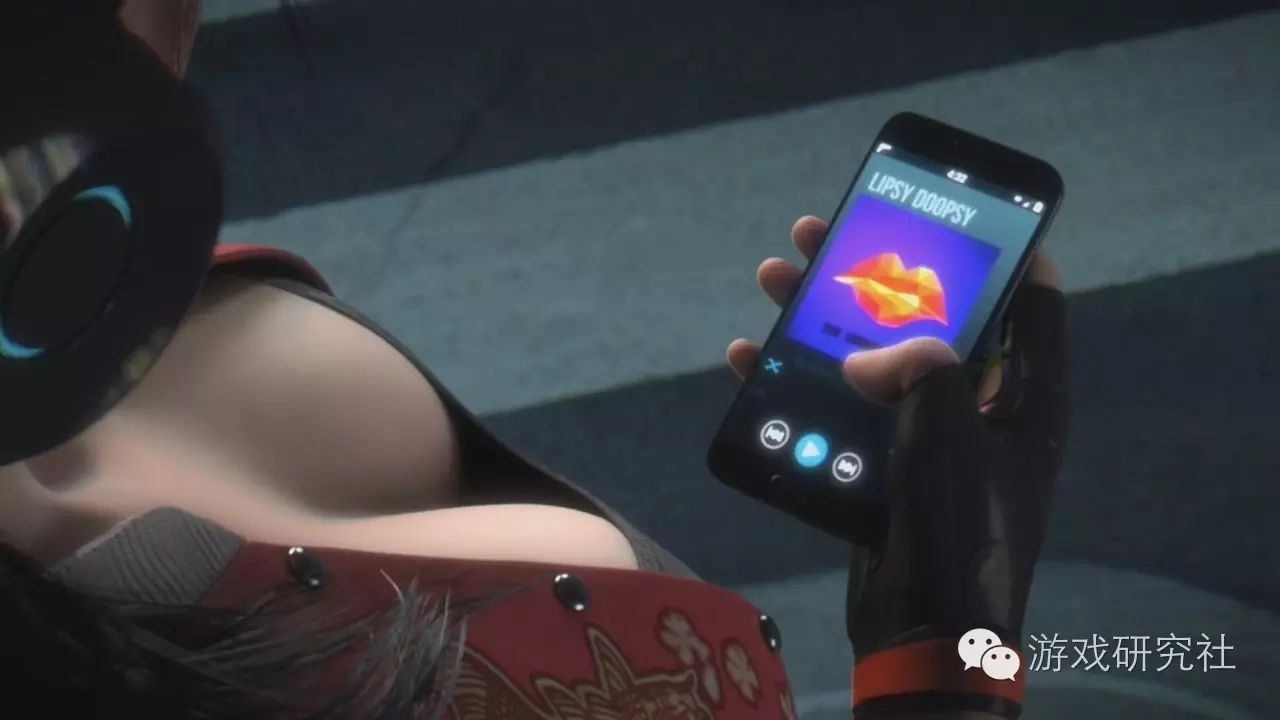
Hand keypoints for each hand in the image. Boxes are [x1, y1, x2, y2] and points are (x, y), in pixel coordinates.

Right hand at [728, 216, 1067, 717]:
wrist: (926, 633)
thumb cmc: (957, 527)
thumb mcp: (949, 429)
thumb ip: (921, 367)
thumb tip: (870, 359)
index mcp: (1025, 397)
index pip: (1032, 305)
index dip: (1004, 252)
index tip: (965, 214)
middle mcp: (981, 409)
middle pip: (929, 317)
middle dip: (875, 271)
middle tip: (825, 231)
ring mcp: (929, 437)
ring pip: (874, 356)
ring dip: (822, 319)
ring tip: (774, 278)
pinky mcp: (884, 464)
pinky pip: (842, 406)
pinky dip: (799, 381)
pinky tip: (751, 358)